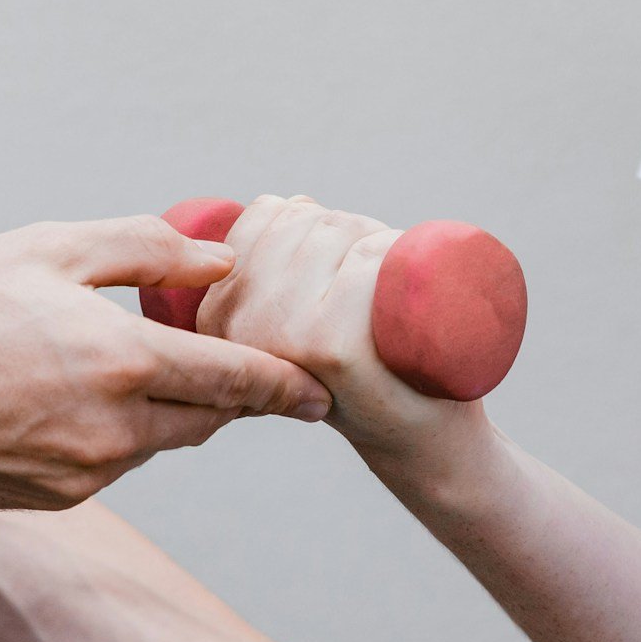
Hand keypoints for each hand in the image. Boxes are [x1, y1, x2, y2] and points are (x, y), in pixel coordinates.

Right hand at [0, 216, 331, 509]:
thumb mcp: (50, 247)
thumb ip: (147, 250)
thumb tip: (222, 260)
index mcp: (125, 360)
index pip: (240, 380)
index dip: (287, 386)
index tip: (319, 393)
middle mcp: (115, 429)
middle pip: (207, 419)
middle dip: (222, 394)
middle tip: (225, 364)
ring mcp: (84, 474)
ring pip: (155, 443)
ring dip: (156, 410)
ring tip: (105, 365)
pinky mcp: (55, 499)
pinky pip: (107, 466)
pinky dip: (105, 435)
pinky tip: (54, 400)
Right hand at [197, 195, 484, 459]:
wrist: (420, 438)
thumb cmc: (372, 368)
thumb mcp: (305, 315)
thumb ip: (280, 271)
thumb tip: (293, 203)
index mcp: (220, 314)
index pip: (268, 213)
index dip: (321, 223)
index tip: (343, 274)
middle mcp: (238, 324)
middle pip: (308, 218)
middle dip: (356, 232)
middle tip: (377, 296)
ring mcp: (282, 333)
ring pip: (341, 229)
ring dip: (384, 244)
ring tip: (391, 306)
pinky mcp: (329, 343)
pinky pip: (368, 256)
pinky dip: (401, 260)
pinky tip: (406, 307)